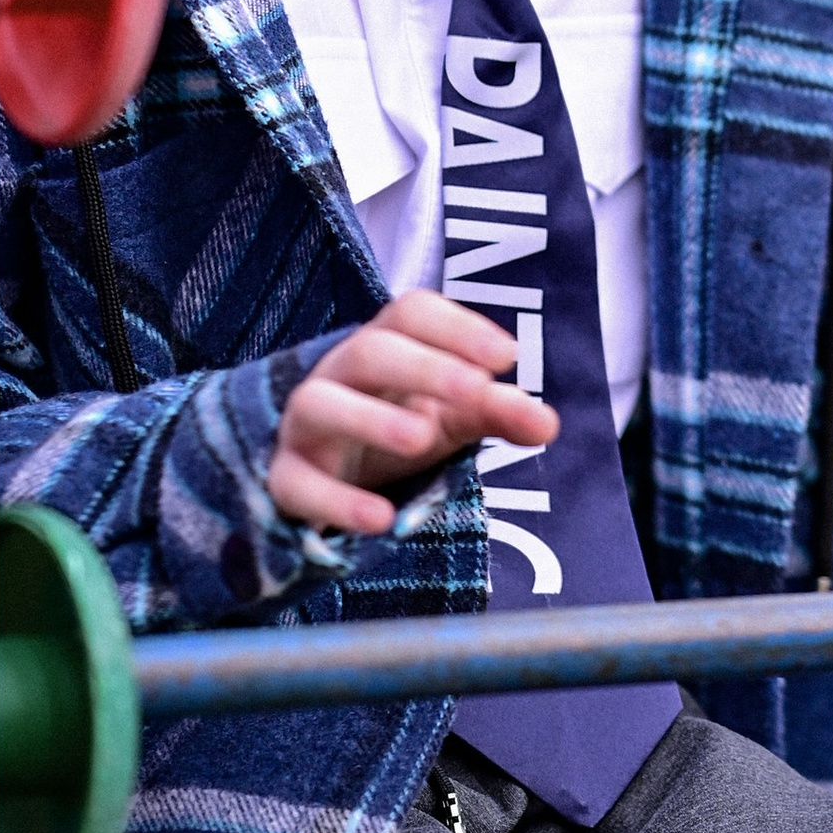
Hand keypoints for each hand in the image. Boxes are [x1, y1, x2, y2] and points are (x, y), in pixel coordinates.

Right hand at [269, 289, 555, 539]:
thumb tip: (547, 423)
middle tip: (475, 390)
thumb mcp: (453, 418)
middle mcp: (337, 375)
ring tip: (422, 438)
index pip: (411, 312)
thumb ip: (498, 413)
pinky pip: (297, 484)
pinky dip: (336, 501)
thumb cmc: (398, 427)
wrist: (328, 479)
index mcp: (383, 346)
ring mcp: (304, 426)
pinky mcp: (285, 479)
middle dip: (424, 366)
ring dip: (370, 418)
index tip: (508, 357)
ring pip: (319, 405)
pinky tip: (380, 520)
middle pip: (369, 350)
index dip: (458, 327)